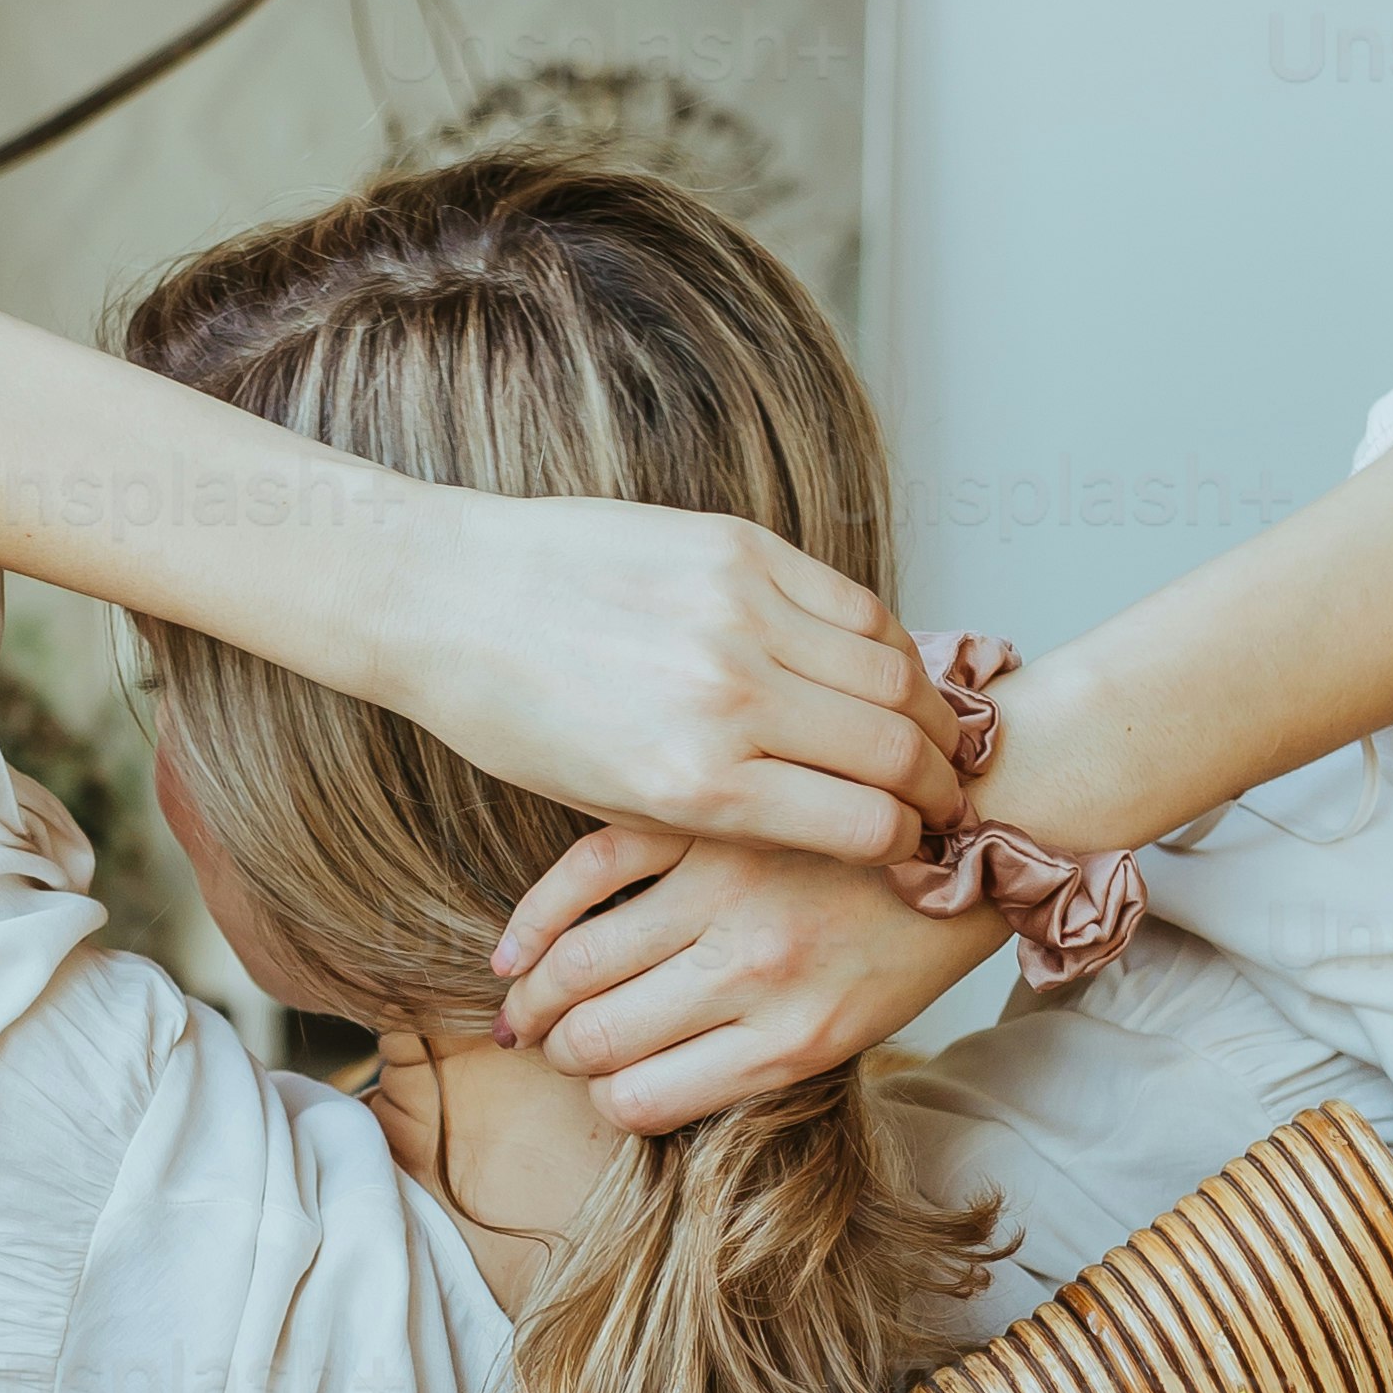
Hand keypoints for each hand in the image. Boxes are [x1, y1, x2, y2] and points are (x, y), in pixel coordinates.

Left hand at [379, 497, 962, 864]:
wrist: (447, 601)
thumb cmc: (515, 720)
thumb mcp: (615, 804)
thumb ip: (723, 814)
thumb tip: (828, 820)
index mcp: (693, 786)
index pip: (861, 825)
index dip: (907, 840)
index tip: (915, 843)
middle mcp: (727, 701)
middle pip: (894, 749)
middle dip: (936, 780)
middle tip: (945, 792)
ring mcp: (738, 615)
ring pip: (891, 670)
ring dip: (928, 708)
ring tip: (927, 731)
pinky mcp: (737, 548)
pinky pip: (851, 603)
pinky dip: (886, 641)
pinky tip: (882, 667)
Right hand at [491, 825, 1006, 1132]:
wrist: (980, 820)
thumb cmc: (915, 936)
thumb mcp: (857, 1029)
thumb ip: (759, 1058)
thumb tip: (652, 1084)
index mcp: (791, 1041)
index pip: (642, 1101)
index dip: (606, 1101)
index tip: (601, 1088)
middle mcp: (751, 973)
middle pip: (598, 1037)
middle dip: (560, 1052)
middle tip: (550, 1047)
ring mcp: (722, 890)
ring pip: (579, 963)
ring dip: (536, 997)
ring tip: (526, 1008)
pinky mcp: (705, 823)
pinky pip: (588, 872)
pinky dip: (537, 917)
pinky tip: (516, 950)